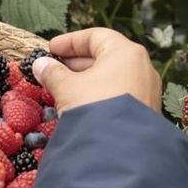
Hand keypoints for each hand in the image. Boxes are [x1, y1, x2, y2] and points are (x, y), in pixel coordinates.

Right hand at [32, 28, 162, 113]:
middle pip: (105, 56)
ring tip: (63, 87)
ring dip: (86, 80)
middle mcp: (142, 67)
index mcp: (126, 52)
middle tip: (54, 68)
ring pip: (112, 77)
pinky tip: (81, 104)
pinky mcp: (146, 111)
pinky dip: (100, 94)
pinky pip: (120, 94)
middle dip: (76, 62)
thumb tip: (40, 64)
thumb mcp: (67, 88)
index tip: (50, 48)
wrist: (120, 150)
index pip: (95, 36)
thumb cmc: (94, 107)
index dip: (70, 41)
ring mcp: (147, 90)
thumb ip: (52, 73)